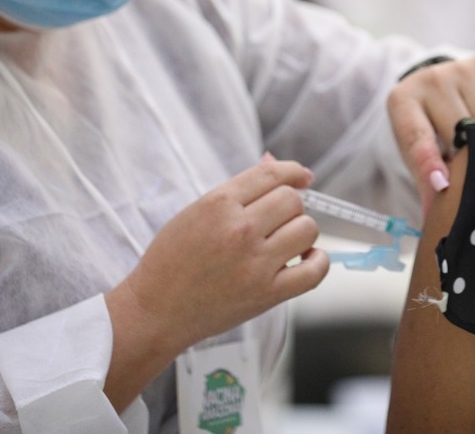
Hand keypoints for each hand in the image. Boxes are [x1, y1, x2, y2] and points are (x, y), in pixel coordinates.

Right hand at [103, 155, 327, 407]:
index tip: (302, 177)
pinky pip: (315, 271)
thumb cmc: (171, 260)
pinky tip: (305, 259)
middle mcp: (239, 229)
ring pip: (307, 228)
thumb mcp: (195, 212)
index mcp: (218, 204)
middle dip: (289, 207)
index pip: (272, 174)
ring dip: (301, 232)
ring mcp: (255, 263)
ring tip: (285, 242)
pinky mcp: (267, 294)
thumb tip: (275, 162)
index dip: (292, 172)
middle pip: (292, 200)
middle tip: (276, 222)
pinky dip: (318, 261)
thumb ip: (238, 189)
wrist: (155, 312)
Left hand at [387, 53, 474, 214]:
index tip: (443, 184)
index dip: (430, 162)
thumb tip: (435, 216)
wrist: (438, 86)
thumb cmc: (427, 128)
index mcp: (403, 101)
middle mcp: (431, 79)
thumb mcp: (418, 153)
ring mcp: (461, 68)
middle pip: (461, 129)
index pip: (417, 137)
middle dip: (473, 157)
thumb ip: (426, 179)